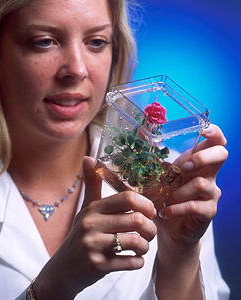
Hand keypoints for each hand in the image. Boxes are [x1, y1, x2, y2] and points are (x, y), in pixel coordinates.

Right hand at [34, 157, 156, 298]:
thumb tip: (88, 157)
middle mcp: (92, 224)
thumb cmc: (80, 235)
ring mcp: (94, 245)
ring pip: (136, 241)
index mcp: (93, 208)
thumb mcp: (85, 209)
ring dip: (146, 246)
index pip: (128, 198)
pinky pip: (131, 262)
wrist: (62, 270)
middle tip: (150, 233)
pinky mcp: (98, 266)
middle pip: (136, 220)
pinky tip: (134, 259)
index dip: (146, 204)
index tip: (150, 212)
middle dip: (151, 228)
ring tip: (143, 247)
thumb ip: (92, 184)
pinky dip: (138, 262)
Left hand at [156, 124, 227, 250]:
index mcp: (198, 163)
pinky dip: (176, 209)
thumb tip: (138, 137)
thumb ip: (154, 160)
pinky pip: (194, 206)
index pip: (216, 142)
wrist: (169, 230)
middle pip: (221, 155)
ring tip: (164, 199)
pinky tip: (165, 212)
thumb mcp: (159, 176)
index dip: (215, 133)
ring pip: (202, 183)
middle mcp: (209, 175)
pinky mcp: (208, 211)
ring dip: (178, 190)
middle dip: (202, 157)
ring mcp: (211, 193)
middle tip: (185, 168)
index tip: (204, 129)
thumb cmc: (165, 199)